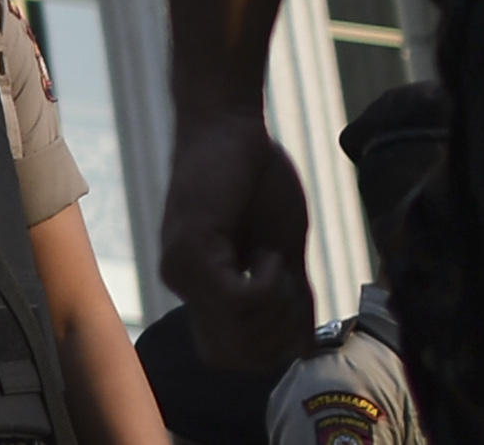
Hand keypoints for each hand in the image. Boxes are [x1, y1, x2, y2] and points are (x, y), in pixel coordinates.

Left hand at [162, 104, 314, 371]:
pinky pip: (237, 301)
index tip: (294, 301)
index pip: (233, 358)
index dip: (274, 347)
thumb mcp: (283, 249)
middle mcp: (183, 285)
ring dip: (277, 309)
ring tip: (279, 263)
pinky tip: (268, 251)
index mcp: (202, 288)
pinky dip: (266, 285)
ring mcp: (181, 270)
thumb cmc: (257, 180)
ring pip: (238, 336)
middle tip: (291, 285)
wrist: (231, 125)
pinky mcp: (191, 250)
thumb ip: (290, 299)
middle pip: (238, 358)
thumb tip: (302, 350)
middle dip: (280, 334)